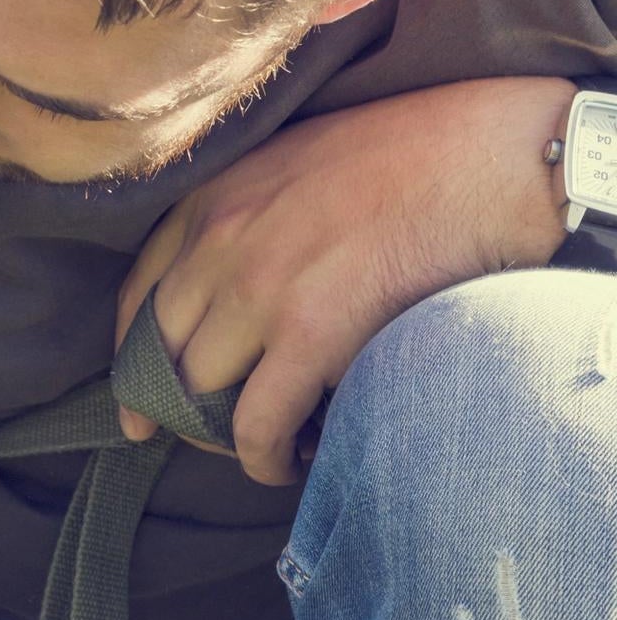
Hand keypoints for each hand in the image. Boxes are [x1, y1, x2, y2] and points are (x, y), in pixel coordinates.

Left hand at [116, 76, 572, 484]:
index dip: (130, 362)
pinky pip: (257, 423)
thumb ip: (248, 221)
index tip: (134, 405)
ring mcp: (259, 287)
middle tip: (206, 440)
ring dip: (223, 435)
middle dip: (175, 408)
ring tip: (261, 448)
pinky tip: (287, 465)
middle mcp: (219, 241)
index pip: (137, 297)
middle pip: (162, 352)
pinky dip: (263, 458)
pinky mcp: (312, 332)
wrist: (490, 154)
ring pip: (201, 393)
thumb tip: (232, 299)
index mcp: (210, 198)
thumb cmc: (410, 156)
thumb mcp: (294, 166)